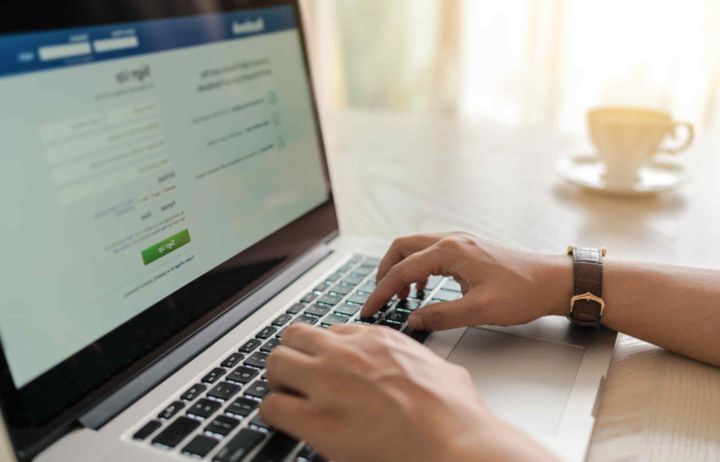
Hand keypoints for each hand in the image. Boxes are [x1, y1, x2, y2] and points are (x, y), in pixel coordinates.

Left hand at [261, 323, 554, 461]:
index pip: (332, 331)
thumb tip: (427, 373)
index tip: (327, 368)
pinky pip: (271, 407)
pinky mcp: (317, 421)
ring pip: (275, 362)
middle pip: (295, 335)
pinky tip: (289, 426)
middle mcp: (348, 354)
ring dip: (279, 382)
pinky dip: (274, 415)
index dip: (326, 353)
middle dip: (294, 356)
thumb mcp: (443, 370)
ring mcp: (329, 384)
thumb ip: (421, 365)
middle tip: (299, 380)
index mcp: (378, 340)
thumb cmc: (457, 417)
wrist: (456, 446)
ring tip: (291, 401)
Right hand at [362, 232, 571, 329]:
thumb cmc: (523, 292)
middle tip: (379, 297)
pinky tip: (424, 291)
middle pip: (402, 248)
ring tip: (400, 298)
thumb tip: (413, 320)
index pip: (402, 270)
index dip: (382, 291)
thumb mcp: (480, 311)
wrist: (554, 281)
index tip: (369, 309)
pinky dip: (419, 270)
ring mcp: (460, 241)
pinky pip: (431, 253)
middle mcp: (452, 240)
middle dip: (385, 272)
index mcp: (450, 251)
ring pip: (415, 248)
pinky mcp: (468, 248)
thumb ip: (441, 315)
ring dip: (402, 270)